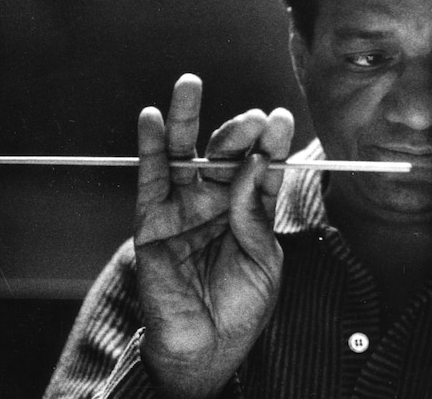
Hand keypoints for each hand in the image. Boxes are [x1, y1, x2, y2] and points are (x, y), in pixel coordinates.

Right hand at [134, 74, 293, 397]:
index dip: (270, 144)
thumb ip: (256, 213)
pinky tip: (152, 118)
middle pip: (224, 154)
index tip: (281, 120)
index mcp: (248, 210)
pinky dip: (150, 148)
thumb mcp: (264, 259)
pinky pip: (150, 179)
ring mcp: (183, 209)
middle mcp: (216, 202)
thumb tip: (254, 164)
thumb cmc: (242, 306)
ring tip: (190, 84)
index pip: (260, 167)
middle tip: (252, 117)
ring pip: (184, 155)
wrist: (207, 347)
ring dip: (186, 119)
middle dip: (238, 132)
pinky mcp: (152, 222)